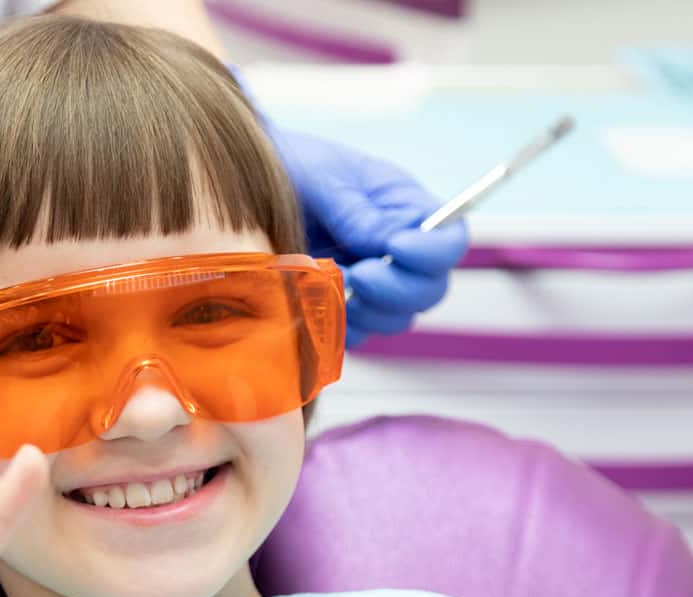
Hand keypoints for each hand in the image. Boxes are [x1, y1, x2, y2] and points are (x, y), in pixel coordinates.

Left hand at [267, 125, 468, 348]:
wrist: (243, 187)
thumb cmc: (292, 167)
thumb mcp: (324, 179)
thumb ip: (356, 212)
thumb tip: (386, 243)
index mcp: (404, 208)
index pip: (449, 240)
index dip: (432, 252)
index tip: (396, 248)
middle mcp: (395, 250)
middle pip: (429, 289)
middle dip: (397, 290)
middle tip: (359, 274)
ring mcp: (371, 282)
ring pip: (397, 318)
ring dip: (369, 312)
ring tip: (333, 286)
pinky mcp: (341, 305)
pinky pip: (356, 333)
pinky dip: (341, 327)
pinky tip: (317, 304)